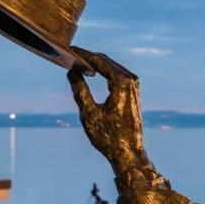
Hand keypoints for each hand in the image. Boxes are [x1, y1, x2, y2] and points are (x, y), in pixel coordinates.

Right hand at [67, 47, 150, 175]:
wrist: (128, 153)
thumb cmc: (108, 136)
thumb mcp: (88, 113)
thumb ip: (79, 90)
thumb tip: (71, 72)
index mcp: (122, 82)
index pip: (100, 61)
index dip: (83, 54)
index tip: (69, 49)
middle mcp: (131, 80)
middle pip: (106, 61)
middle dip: (88, 57)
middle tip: (70, 54)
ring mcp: (135, 86)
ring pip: (111, 67)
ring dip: (95, 64)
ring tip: (76, 61)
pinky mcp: (134, 92)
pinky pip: (116, 75)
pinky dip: (103, 72)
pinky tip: (90, 73)